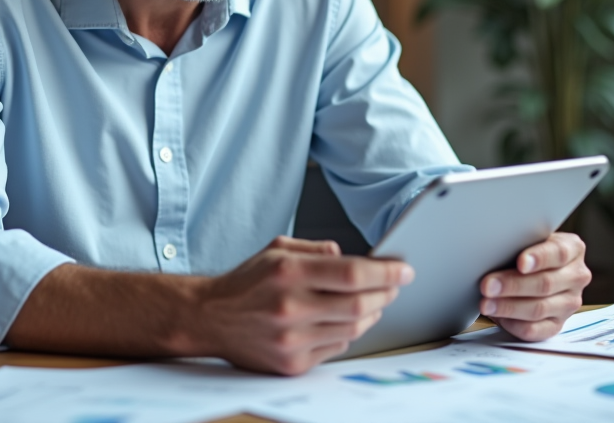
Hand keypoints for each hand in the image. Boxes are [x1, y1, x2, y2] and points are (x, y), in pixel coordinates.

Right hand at [191, 236, 413, 374]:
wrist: (209, 318)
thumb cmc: (246, 283)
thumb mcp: (276, 249)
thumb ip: (316, 249)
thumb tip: (350, 258)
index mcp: (288, 272)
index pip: (352, 274)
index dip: (385, 273)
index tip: (403, 270)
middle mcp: (290, 307)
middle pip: (359, 305)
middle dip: (386, 294)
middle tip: (394, 286)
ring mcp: (291, 340)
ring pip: (352, 330)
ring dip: (371, 314)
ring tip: (374, 302)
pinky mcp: (291, 364)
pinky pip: (336, 349)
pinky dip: (348, 334)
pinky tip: (345, 321)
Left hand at [478, 232, 590, 340]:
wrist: (529, 270)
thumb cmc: (524, 251)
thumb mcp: (526, 239)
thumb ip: (519, 241)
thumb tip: (494, 246)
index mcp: (573, 249)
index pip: (559, 253)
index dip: (539, 258)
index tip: (521, 263)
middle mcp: (576, 277)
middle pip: (546, 283)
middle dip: (513, 285)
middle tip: (488, 285)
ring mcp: (569, 304)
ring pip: (539, 308)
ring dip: (508, 307)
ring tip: (486, 303)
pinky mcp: (556, 325)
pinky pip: (535, 330)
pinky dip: (514, 324)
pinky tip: (498, 317)